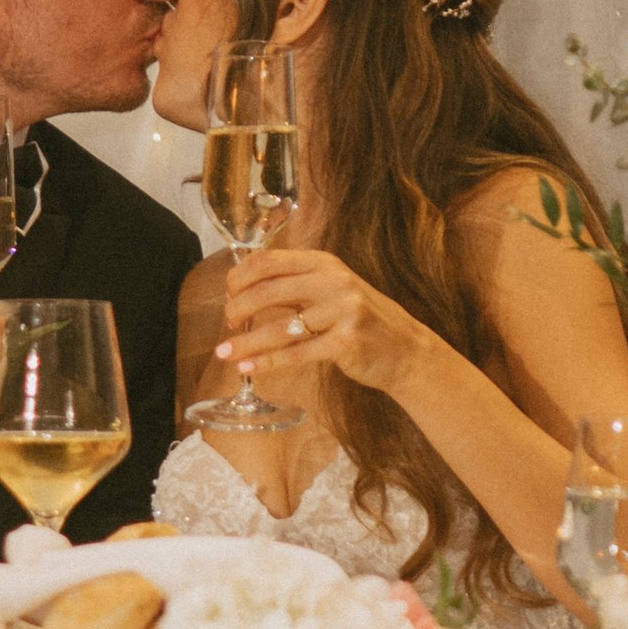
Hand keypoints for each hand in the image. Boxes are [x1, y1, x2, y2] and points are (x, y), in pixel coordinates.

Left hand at [214, 248, 428, 395]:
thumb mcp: (329, 290)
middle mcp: (334, 281)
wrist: (403, 348)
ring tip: (224, 353)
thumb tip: (241, 292)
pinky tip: (249, 368)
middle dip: (238, 308)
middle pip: (269, 291)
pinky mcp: (346, 342)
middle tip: (228, 323)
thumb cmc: (357, 320)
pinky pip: (297, 353)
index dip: (240, 277)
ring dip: (246, 341)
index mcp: (324, 263)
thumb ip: (294, 286)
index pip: (270, 260)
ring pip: (280, 327)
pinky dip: (268, 362)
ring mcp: (343, 311)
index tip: (227, 294)